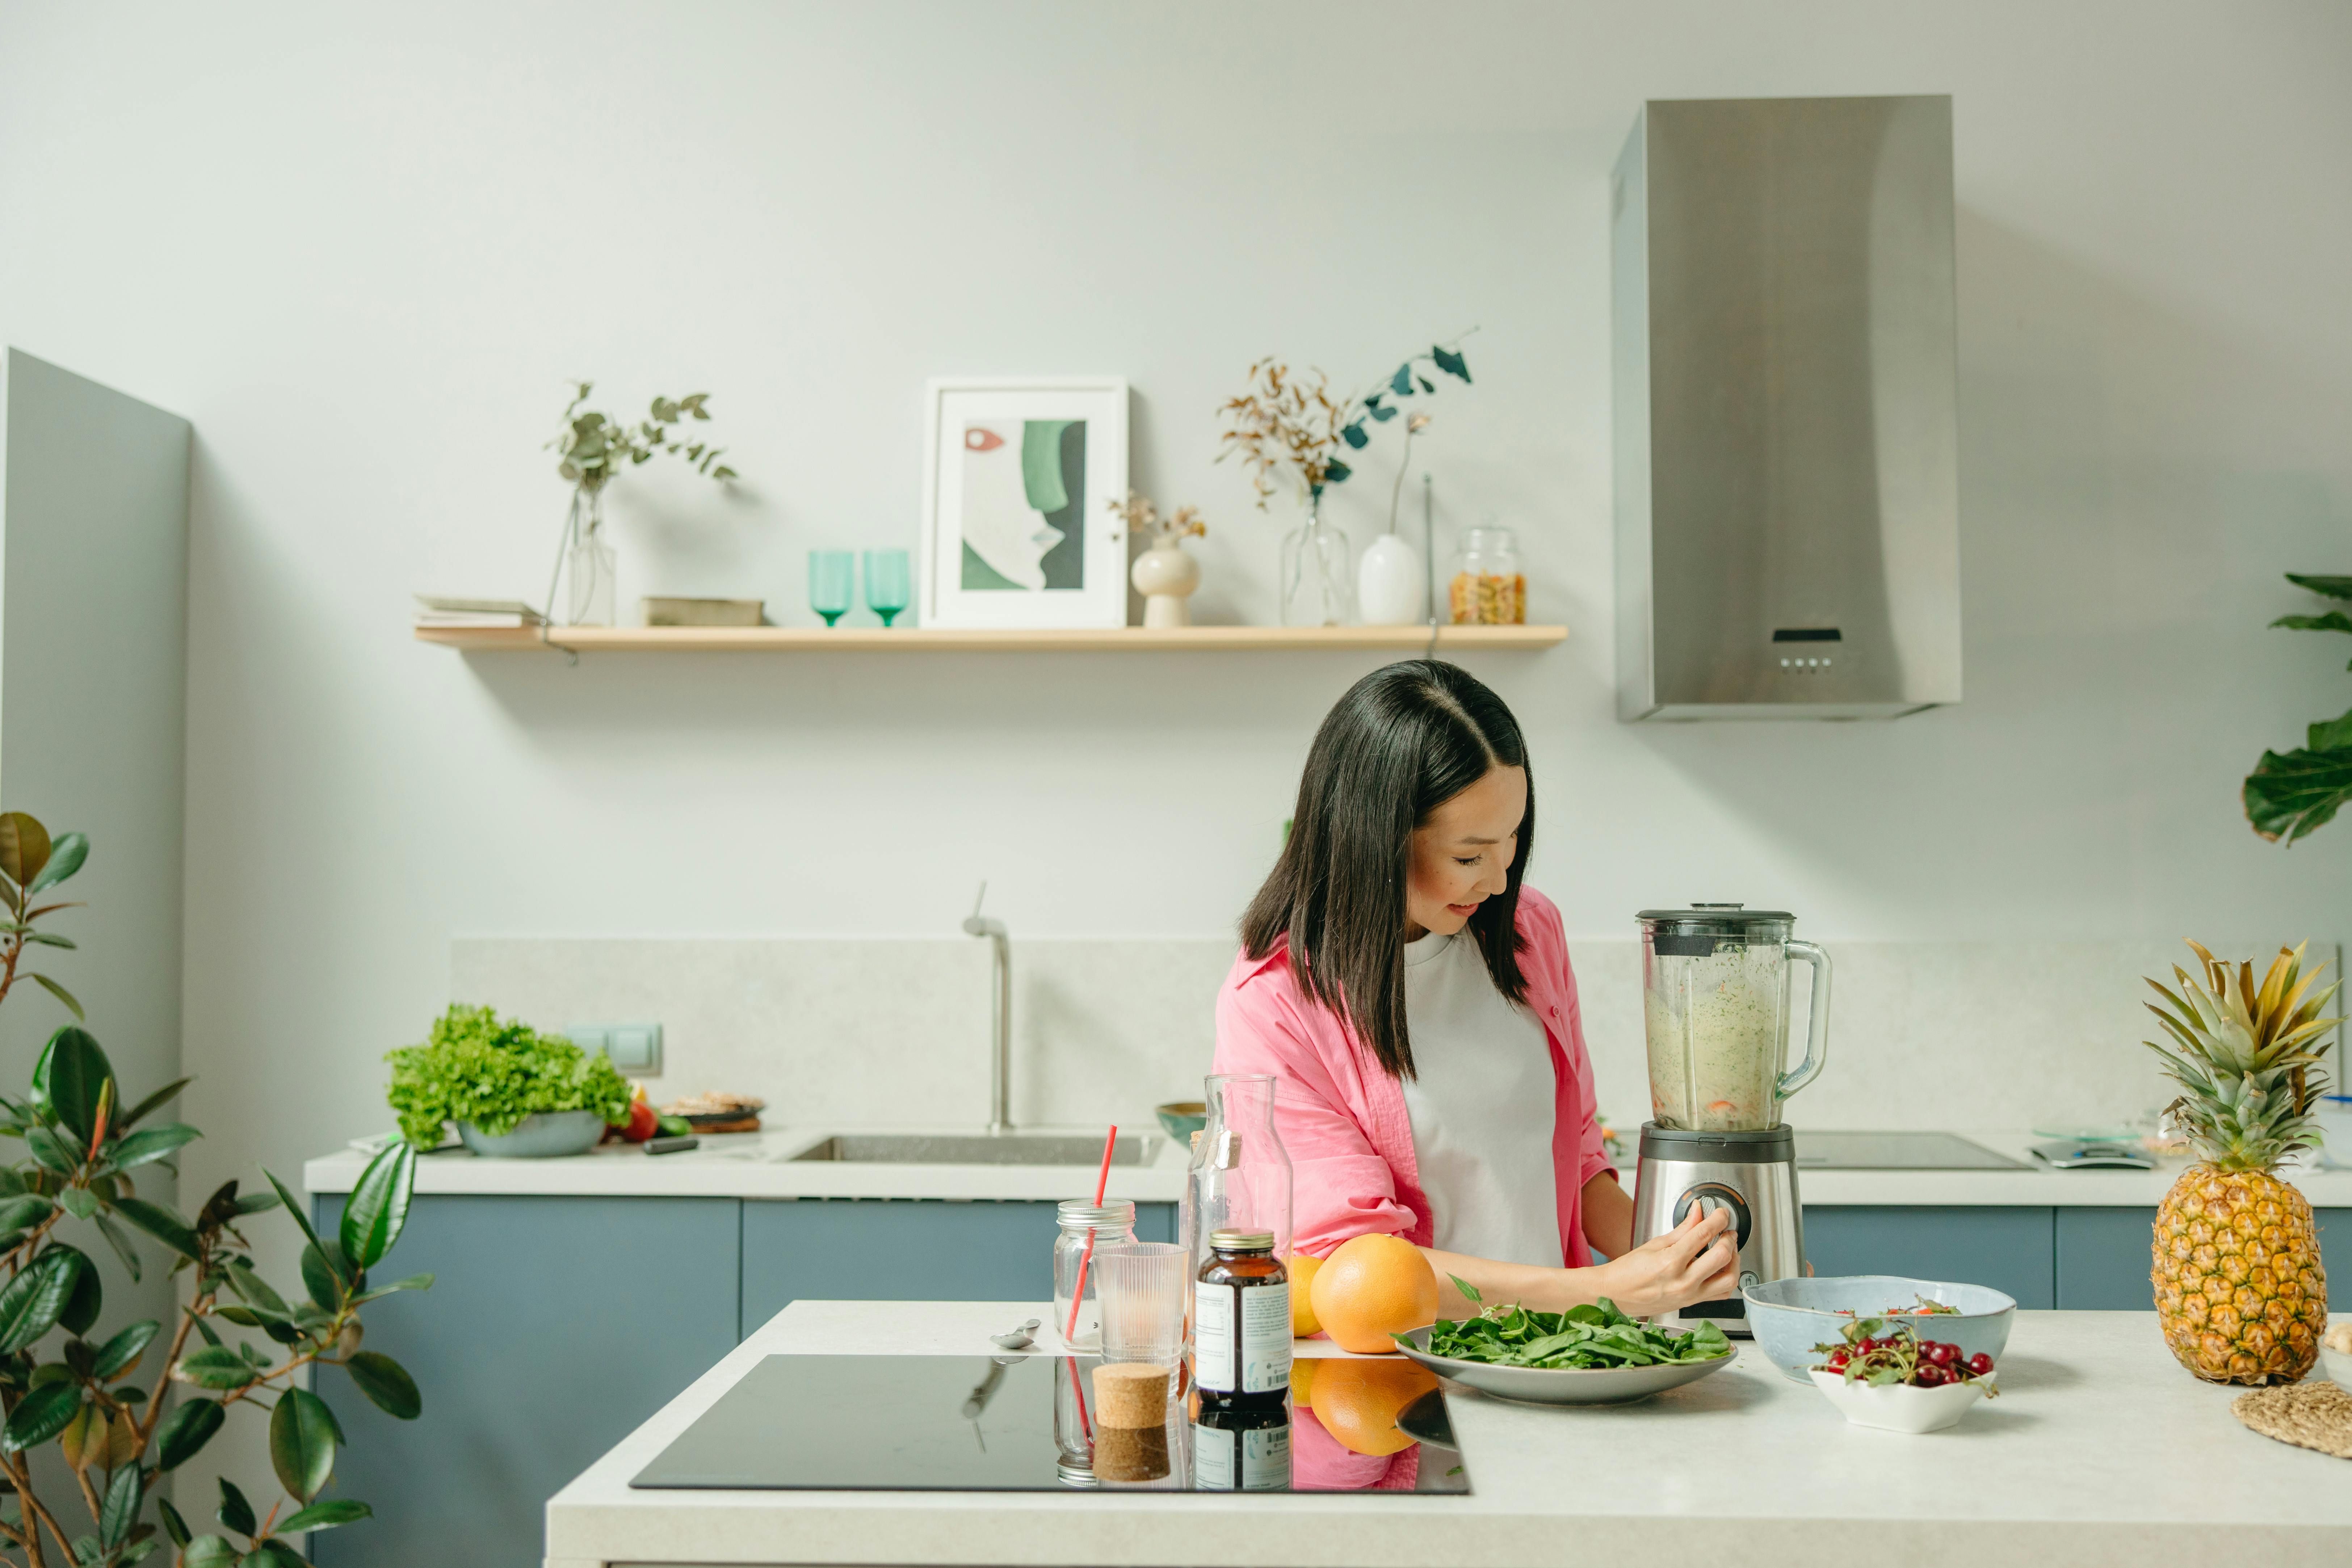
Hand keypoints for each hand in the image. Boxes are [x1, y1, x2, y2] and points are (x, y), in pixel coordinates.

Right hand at [1591, 1204, 1739, 1317]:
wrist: (1615, 1294)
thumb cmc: (1629, 1271)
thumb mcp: (1655, 1243)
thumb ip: (1683, 1228)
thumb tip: (1698, 1212)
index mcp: (1670, 1262)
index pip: (1703, 1234)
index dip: (1718, 1219)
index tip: (1722, 1213)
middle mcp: (1683, 1281)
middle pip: (1722, 1256)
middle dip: (1729, 1238)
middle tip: (1727, 1230)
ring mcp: (1690, 1295)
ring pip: (1729, 1279)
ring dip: (1734, 1261)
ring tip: (1728, 1250)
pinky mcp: (1693, 1303)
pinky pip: (1721, 1294)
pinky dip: (1727, 1279)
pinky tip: (1721, 1268)